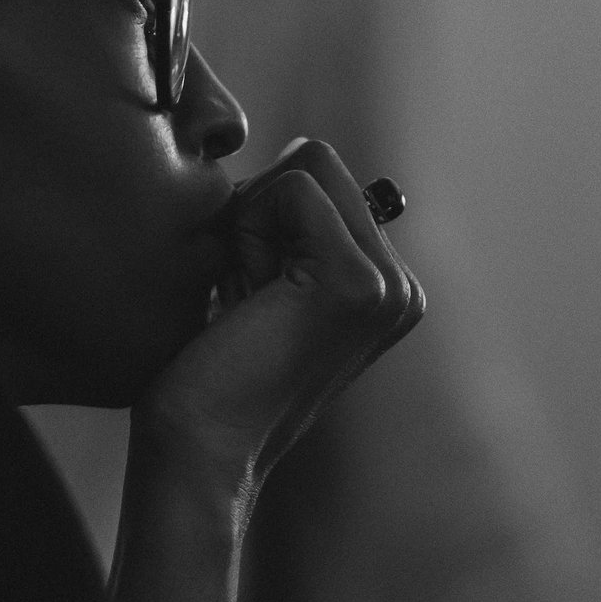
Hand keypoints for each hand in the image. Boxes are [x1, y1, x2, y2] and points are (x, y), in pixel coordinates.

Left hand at [103, 138, 422, 601]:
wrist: (197, 452)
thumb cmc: (205, 375)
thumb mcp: (260, 284)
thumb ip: (290, 228)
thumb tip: (297, 148)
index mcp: (388, 289)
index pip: (323, 175)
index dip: (261, 216)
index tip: (246, 296)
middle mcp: (402, 288)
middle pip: (319, 160)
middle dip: (259, 211)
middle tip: (242, 296)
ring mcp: (388, 286)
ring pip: (307, 167)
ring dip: (252, 222)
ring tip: (244, 300)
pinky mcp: (357, 283)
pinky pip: (292, 189)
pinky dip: (248, 231)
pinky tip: (244, 300)